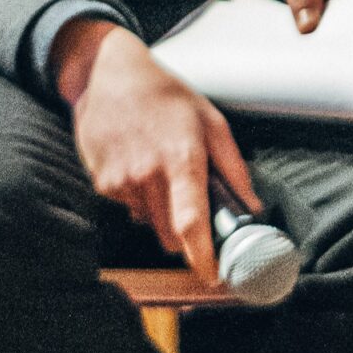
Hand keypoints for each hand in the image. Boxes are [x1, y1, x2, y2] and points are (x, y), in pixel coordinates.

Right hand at [54, 20, 259, 278]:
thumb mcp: (212, 122)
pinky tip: (141, 165)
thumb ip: (233, 168)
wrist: (109, 76)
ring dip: (161, 211)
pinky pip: (128, 207)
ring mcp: (121, 181)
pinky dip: (139, 198)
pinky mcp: (101, 183)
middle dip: (186, 233)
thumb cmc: (166, 96)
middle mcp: (148, 175)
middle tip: (194, 206)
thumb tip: (252, 205)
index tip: (212, 277)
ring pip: (148, 222)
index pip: (191, 221)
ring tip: (163, 170)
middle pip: (169, 232)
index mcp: (182, 160)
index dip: (201, 255)